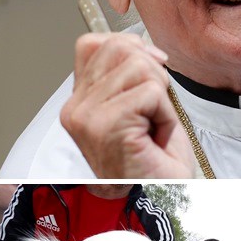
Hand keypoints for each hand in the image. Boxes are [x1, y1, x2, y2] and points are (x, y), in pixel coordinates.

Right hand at [62, 23, 196, 180]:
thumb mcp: (137, 103)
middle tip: (154, 107)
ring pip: (138, 66)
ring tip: (153, 123)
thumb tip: (142, 46)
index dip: (129, 47)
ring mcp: (88, 117)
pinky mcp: (108, 125)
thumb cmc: (152, 160)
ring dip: (159, 95)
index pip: (92, 43)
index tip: (150, 72)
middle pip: (119, 48)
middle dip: (150, 71)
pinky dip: (164, 112)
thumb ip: (129, 70)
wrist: (161, 197)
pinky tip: (155, 135)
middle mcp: (75, 108)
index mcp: (78, 102)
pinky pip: (151, 91)